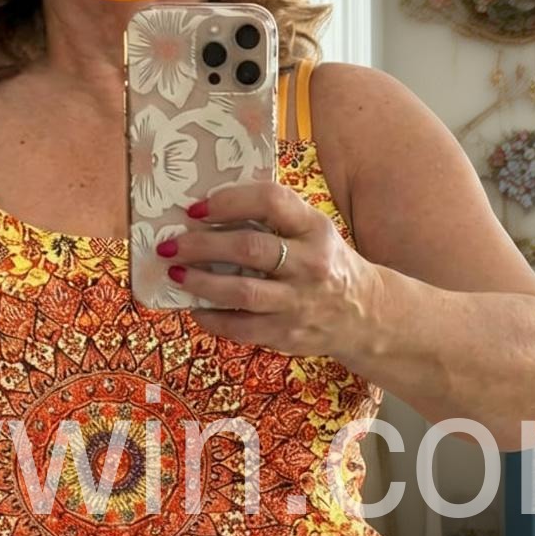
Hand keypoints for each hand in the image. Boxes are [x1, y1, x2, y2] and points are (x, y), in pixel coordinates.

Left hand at [159, 184, 382, 361]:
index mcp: (315, 228)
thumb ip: (275, 220)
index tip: (196, 209)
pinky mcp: (287, 334)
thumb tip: (207, 213)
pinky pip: (240, 327)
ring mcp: (299, 302)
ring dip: (201, 282)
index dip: (229, 201)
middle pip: (249, 248)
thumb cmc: (326, 264)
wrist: (364, 313)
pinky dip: (212, 318)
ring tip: (176, 273)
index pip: (271, 201)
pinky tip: (195, 307)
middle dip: (201, 245)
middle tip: (170, 245)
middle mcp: (311, 264)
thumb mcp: (313, 232)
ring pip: (241, 291)